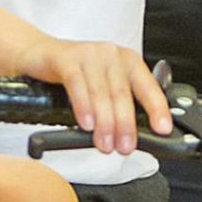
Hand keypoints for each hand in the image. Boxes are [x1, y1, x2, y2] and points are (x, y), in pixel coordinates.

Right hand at [20, 36, 172, 156]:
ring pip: (101, 92)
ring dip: (105, 122)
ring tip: (105, 144)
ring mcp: (90, 54)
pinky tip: (86, 123)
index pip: (148, 87)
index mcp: (128, 62)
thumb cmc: (75, 72)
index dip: (157, 109)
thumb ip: (118, 104)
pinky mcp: (67, 58)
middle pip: (123, 94)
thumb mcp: (103, 85)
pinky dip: (83, 106)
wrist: (38, 54)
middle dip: (125, 125)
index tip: (163, 129)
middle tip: (124, 147)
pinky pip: (77, 85)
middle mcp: (112, 55)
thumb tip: (131, 135)